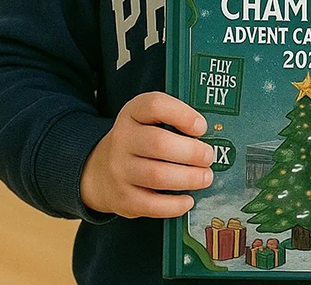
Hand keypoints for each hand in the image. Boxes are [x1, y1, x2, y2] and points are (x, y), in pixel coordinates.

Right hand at [80, 92, 214, 218]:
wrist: (101, 170)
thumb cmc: (139, 140)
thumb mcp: (149, 120)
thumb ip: (174, 120)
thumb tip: (210, 135)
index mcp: (132, 113)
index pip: (155, 105)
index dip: (182, 114)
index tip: (202, 127)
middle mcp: (122, 139)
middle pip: (159, 143)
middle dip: (191, 152)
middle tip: (209, 157)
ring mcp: (120, 170)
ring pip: (157, 175)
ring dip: (188, 178)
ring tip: (205, 177)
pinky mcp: (123, 198)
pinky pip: (152, 204)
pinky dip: (174, 204)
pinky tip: (188, 200)